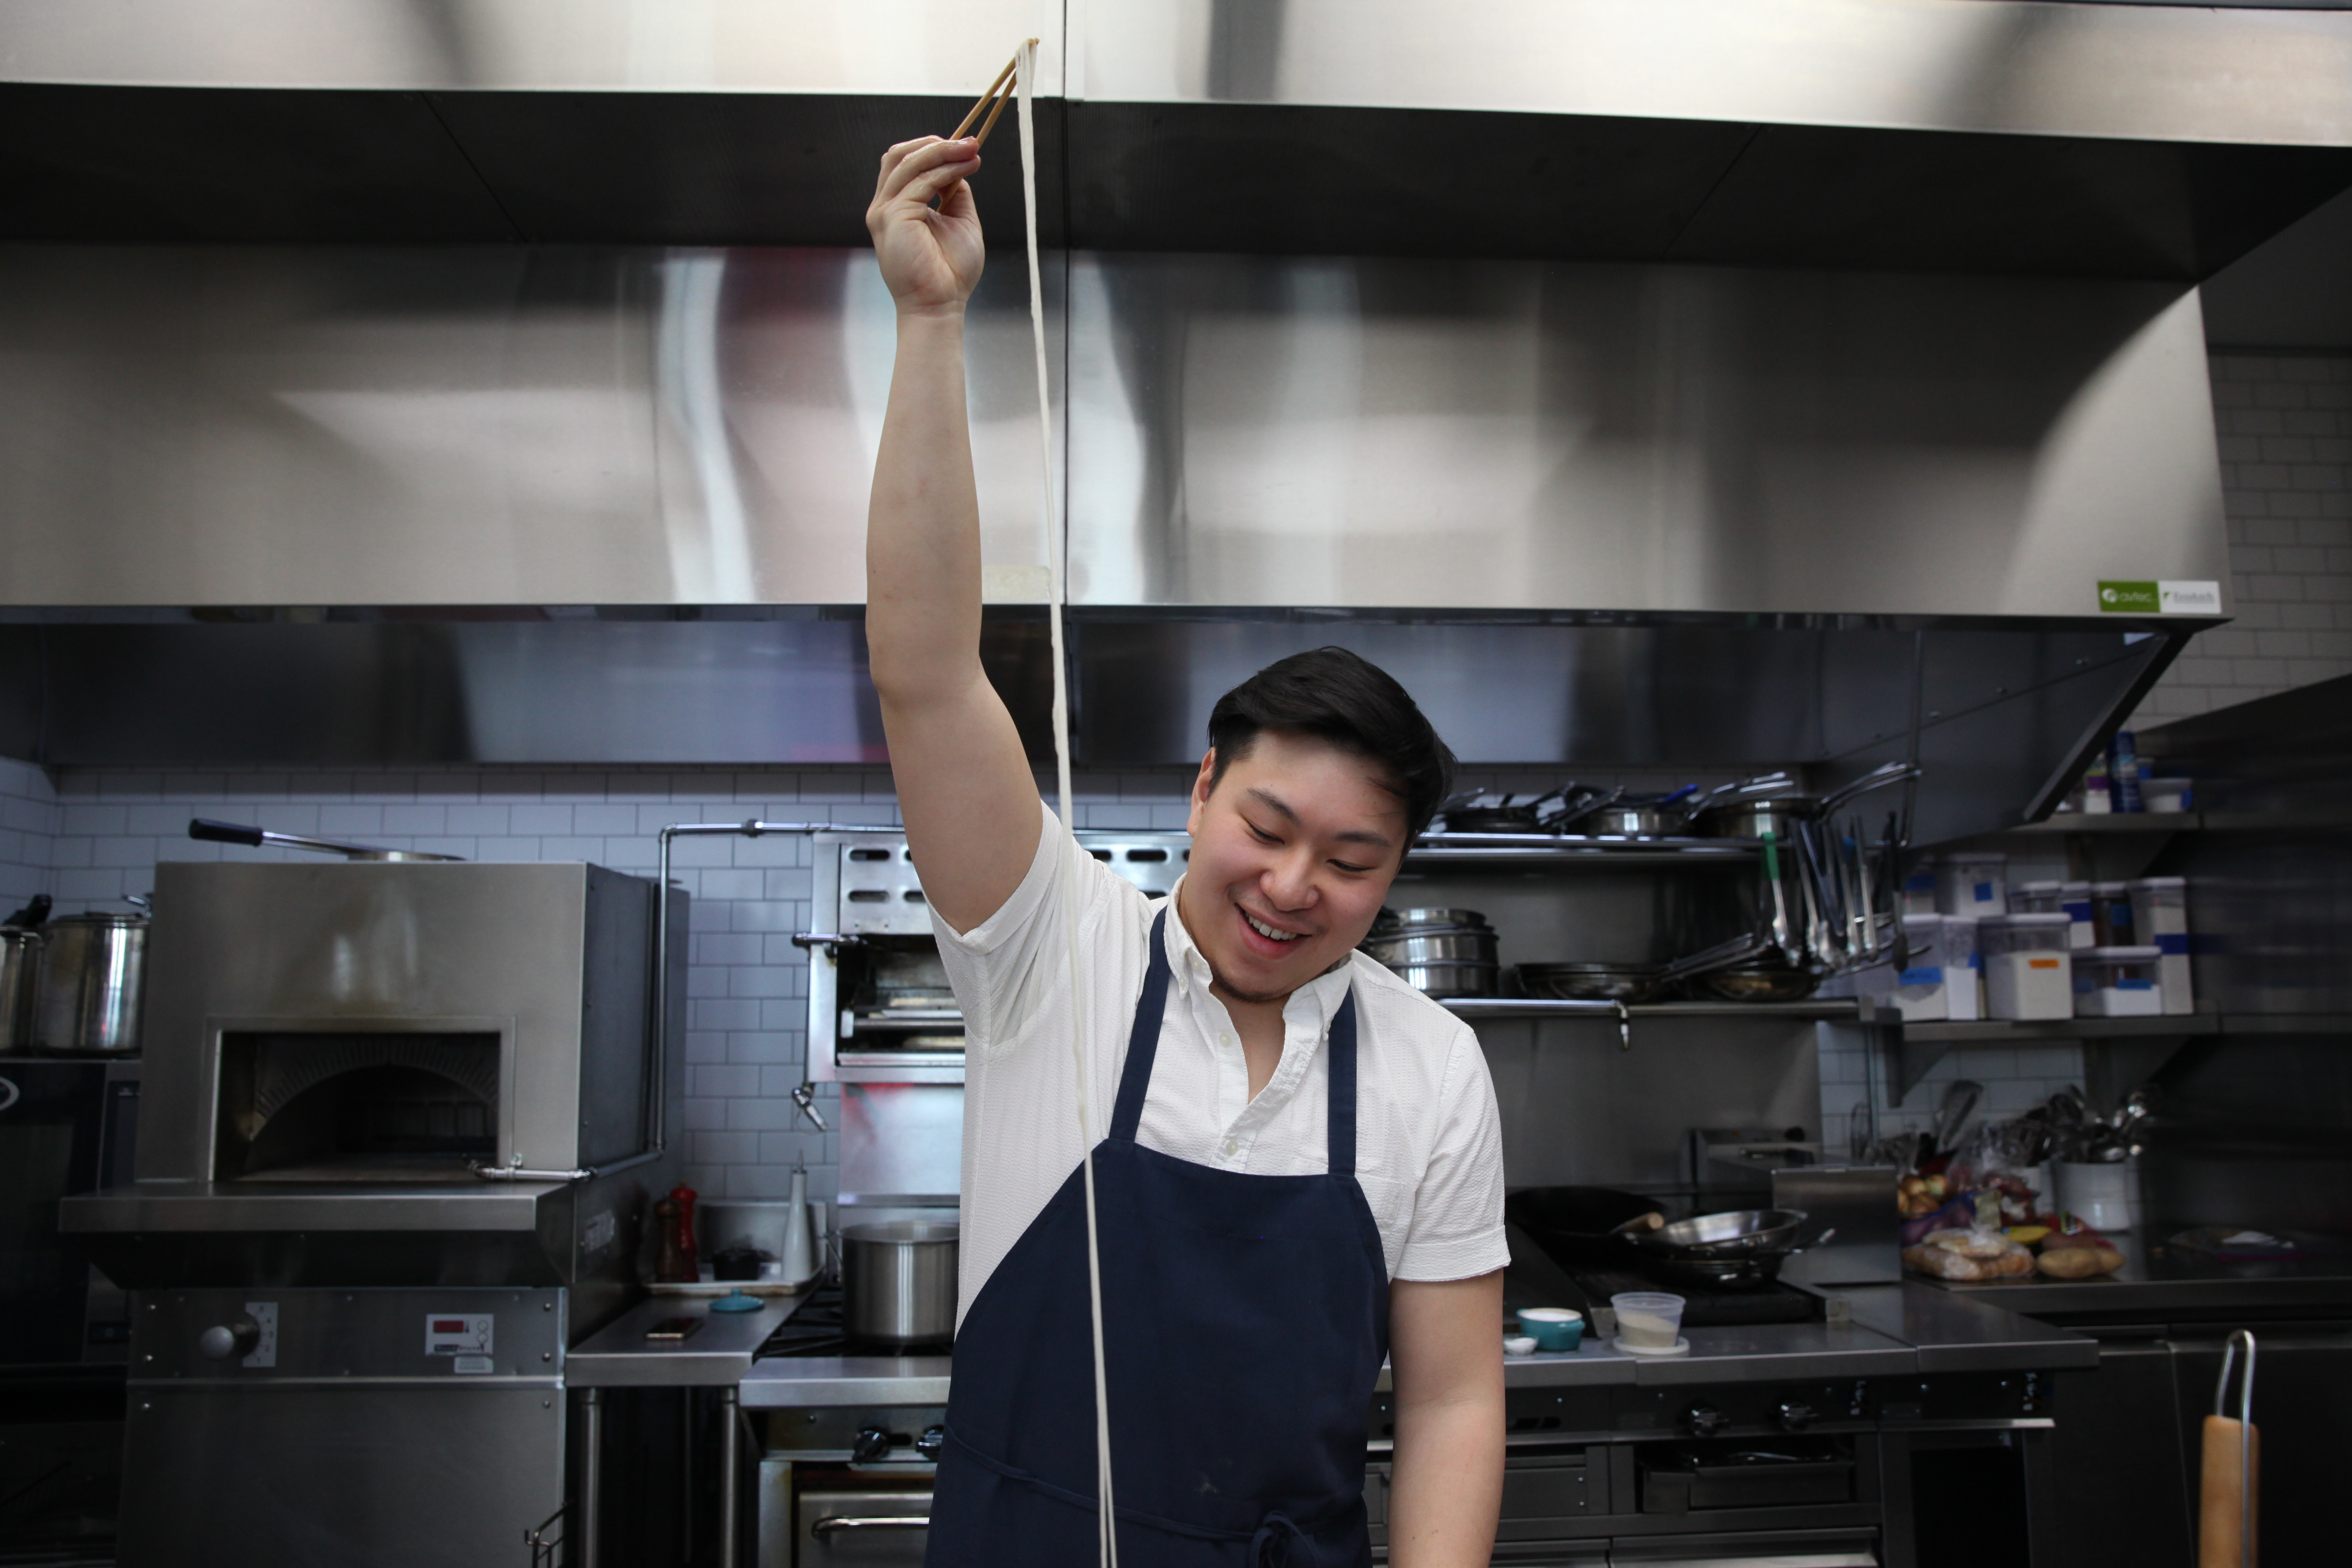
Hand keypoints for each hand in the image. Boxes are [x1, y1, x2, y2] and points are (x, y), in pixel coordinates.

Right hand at [867, 136, 985, 316]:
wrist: (940, 305)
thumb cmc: (949, 272)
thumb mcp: (959, 221)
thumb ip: (955, 192)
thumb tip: (961, 165)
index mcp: (896, 206)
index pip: (905, 163)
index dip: (934, 149)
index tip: (967, 147)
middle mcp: (885, 205)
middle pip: (900, 155)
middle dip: (935, 143)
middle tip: (968, 143)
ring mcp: (885, 210)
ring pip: (909, 162)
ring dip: (943, 151)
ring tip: (971, 150)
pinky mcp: (894, 216)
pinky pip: (921, 181)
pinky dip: (945, 170)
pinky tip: (965, 168)